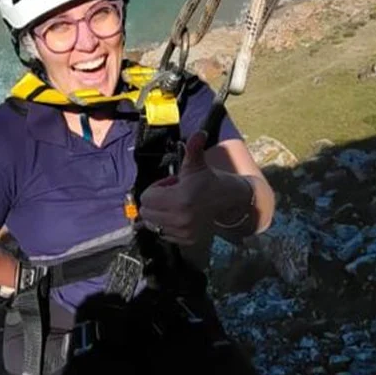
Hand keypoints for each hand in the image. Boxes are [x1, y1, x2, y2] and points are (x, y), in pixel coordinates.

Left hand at [139, 131, 224, 245]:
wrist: (228, 200)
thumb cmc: (208, 179)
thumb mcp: (197, 164)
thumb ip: (194, 148)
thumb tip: (199, 133)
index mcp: (180, 199)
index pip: (147, 198)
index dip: (157, 187)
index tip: (172, 183)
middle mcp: (181, 219)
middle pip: (147, 212)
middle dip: (156, 201)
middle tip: (172, 194)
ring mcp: (184, 232)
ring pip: (154, 224)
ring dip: (161, 213)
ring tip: (177, 204)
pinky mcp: (186, 241)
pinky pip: (163, 233)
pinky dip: (167, 224)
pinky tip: (181, 215)